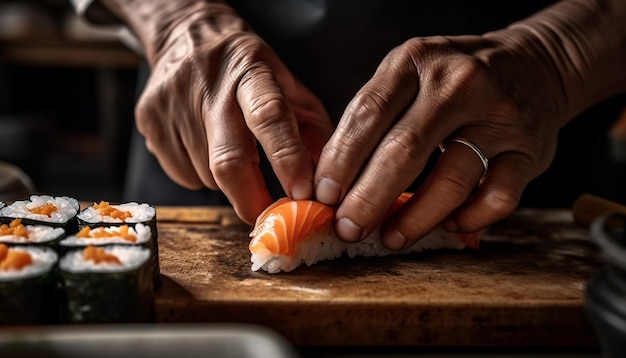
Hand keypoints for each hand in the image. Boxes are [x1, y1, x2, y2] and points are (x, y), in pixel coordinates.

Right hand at [124, 2, 333, 223]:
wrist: (187, 35)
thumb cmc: (250, 70)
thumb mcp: (290, 86)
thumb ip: (313, 132)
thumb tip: (324, 183)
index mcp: (251, 73)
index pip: (270, 117)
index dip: (287, 159)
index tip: (303, 193)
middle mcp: (209, 87)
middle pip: (228, 159)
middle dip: (251, 198)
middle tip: (267, 218)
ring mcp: (173, 104)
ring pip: (206, 174)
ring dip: (228, 184)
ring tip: (233, 154)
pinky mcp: (149, 120)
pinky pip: (182, 174)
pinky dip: (202, 177)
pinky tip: (206, 150)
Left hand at [314, 32, 568, 248]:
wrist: (533, 65)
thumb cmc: (453, 80)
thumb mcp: (411, 74)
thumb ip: (376, 117)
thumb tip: (334, 182)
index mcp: (415, 61)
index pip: (368, 114)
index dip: (340, 160)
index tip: (322, 196)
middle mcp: (457, 85)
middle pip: (404, 150)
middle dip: (367, 198)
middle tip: (347, 228)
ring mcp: (498, 117)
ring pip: (451, 180)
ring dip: (414, 218)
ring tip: (390, 237)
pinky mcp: (529, 150)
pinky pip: (497, 197)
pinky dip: (469, 219)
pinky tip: (448, 226)